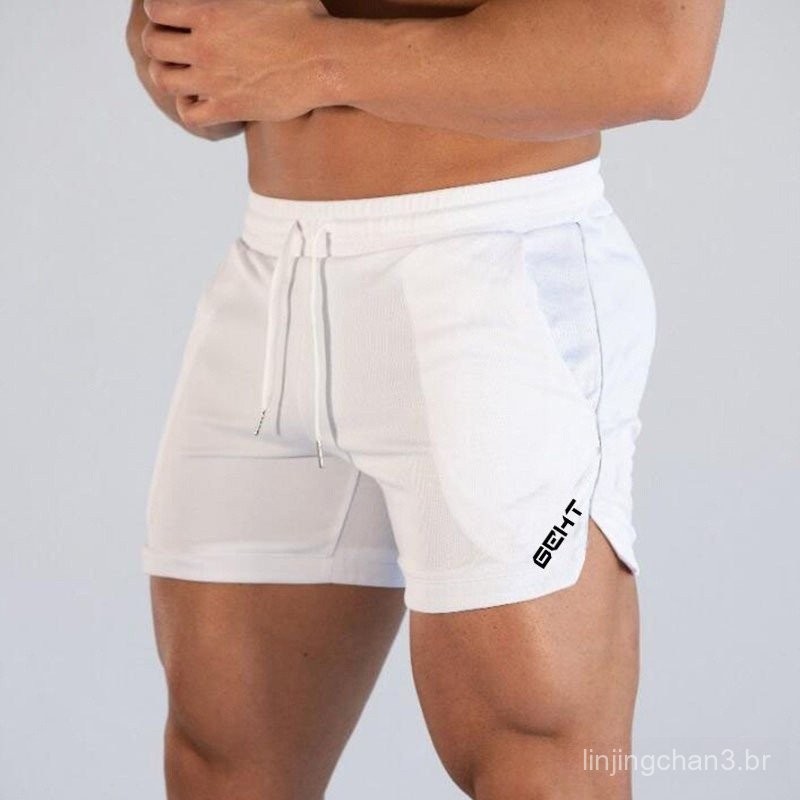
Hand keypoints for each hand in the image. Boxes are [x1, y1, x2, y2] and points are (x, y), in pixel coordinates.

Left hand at [140, 0, 335, 128]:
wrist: (325, 61)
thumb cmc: (306, 19)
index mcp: (208, 11)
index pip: (155, 10)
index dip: (160, 14)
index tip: (174, 20)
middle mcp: (205, 46)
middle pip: (153, 46)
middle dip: (161, 45)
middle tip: (178, 49)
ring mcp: (214, 80)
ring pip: (163, 80)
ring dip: (170, 76)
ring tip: (186, 75)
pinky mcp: (229, 109)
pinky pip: (189, 114)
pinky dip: (190, 107)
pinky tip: (205, 100)